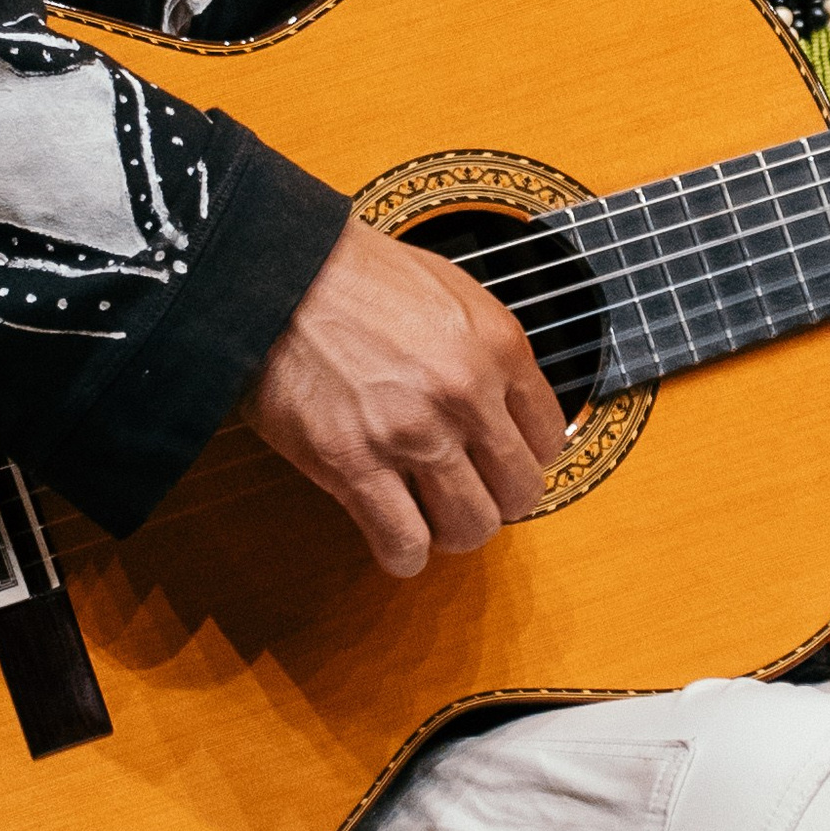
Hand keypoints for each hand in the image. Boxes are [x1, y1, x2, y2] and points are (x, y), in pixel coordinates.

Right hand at [243, 211, 568, 578]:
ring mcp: (412, 432)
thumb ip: (488, 352)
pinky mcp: (354, 463)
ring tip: (431, 517)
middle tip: (468, 494)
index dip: (525, 458)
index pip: (549, 439)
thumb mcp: (452, 292)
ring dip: (453, 532)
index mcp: (498, 346)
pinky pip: (404, 542)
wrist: (280, 276)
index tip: (500, 462)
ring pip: (471, 528)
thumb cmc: (357, 277)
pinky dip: (405, 555)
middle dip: (497, 502)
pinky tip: (396, 540)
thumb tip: (509, 405)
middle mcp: (465, 394)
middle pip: (519, 492)